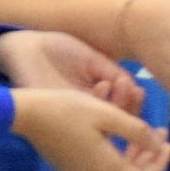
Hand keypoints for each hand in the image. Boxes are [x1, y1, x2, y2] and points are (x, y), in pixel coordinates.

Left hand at [0, 28, 144, 116]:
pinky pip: (79, 117)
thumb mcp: (96, 61)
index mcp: (94, 101)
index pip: (118, 113)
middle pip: (111, 123)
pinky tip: (103, 85)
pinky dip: (96, 102)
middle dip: (127, 108)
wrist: (30, 46)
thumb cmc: (61, 51)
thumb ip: (116, 74)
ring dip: (115, 106)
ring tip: (120, 85)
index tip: (139, 91)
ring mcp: (68, 114)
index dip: (131, 106)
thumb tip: (137, 90)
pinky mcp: (53, 111)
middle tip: (131, 89)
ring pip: (98, 124)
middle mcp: (82, 112)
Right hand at [10, 87, 169, 170]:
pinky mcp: (68, 163)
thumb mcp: (109, 115)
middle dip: (148, 154)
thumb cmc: (70, 110)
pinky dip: (115, 147)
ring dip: (132, 148)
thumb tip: (156, 145)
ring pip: (115, 167)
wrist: (26, 112)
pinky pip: (99, 162)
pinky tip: (117, 126)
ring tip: (142, 124)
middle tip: (159, 132)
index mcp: (104, 167)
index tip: (168, 143)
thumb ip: (137, 131)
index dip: (159, 165)